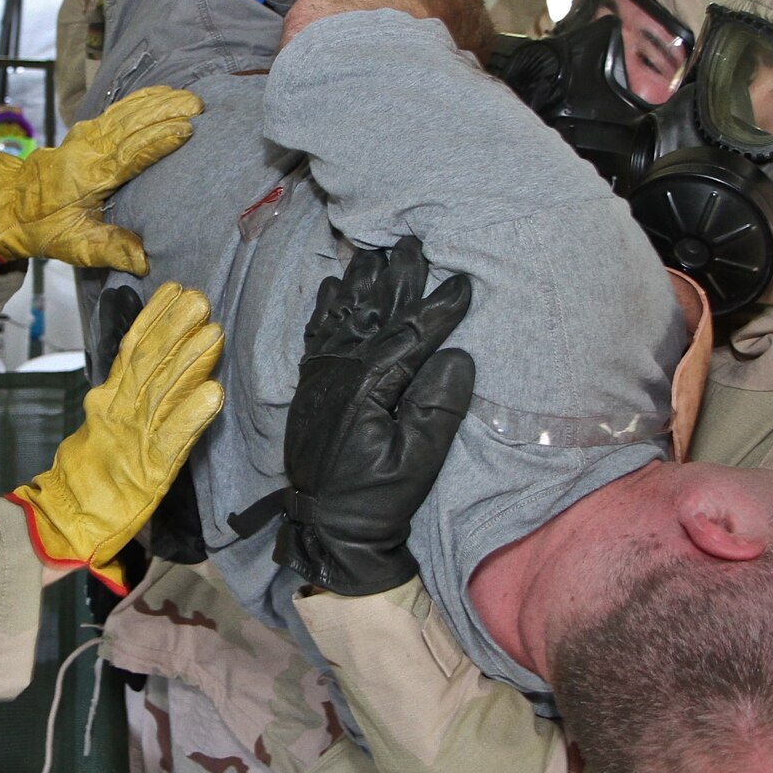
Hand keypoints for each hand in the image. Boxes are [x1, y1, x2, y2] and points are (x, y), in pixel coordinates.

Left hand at [0, 85, 199, 272]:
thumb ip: (109, 249)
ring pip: (126, 113)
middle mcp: (88, 150)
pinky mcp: (86, 132)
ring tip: (190, 96)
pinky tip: (163, 92)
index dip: (157, 141)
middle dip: (166, 112)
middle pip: (131, 125)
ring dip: (158, 102)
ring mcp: (86, 136)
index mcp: (89, 177)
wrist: (9, 204)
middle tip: (198, 105)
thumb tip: (145, 262)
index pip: (129, 154)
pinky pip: (118, 110)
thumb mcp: (73, 245)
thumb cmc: (44, 226)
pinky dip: (141, 99)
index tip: (186, 130)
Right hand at [94, 285, 207, 563]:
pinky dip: (193, 414)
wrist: (67, 516)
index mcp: (108, 397)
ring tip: (215, 333)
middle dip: (175, 328)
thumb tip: (156, 359)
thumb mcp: (105, 421)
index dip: (155, 317)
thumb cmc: (91, 470)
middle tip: (201, 300)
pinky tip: (215, 393)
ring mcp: (133, 438)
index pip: (131, 348)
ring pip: (163, 392)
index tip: (177, 290)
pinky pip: (173, 437)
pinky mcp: (149, 469)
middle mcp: (118, 410)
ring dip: (191, 361)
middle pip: (148, 362)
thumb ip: (127, 392)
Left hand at [273, 238, 473, 595]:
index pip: (409, 337)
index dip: (436, 309)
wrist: (327, 530)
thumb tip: (457, 354)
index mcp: (368, 390)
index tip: (461, 282)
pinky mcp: (310, 388)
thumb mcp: (418, 464)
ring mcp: (321, 379)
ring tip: (376, 252)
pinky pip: (317, 335)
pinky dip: (325, 308)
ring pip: (343, 318)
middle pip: (373, 315)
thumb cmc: (376, 500)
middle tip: (412, 242)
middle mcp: (339, 375)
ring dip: (361, 283)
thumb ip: (436, 408)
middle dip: (395, 279)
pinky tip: (331, 284)